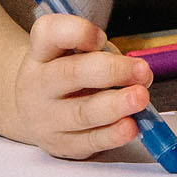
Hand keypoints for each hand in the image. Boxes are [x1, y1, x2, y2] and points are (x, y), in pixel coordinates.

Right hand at [10, 12, 157, 158]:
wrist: (34, 108)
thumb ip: (104, 54)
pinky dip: (112, 135)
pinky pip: (88, 141)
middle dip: (111, 71)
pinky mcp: (60, 144)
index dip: (77, 32)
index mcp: (41, 51)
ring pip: (81, 113)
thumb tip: (139, 75)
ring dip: (115, 105)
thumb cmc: (68, 70)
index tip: (101, 37)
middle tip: (142, 71)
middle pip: (71, 73)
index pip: (49, 33)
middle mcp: (38, 83)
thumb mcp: (76, 51)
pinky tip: (131, 127)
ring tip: (140, 98)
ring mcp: (45, 118)